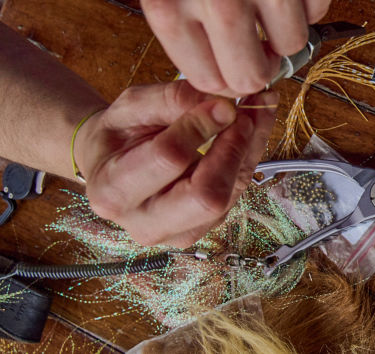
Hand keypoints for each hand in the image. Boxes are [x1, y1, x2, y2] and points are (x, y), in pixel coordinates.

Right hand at [74, 81, 276, 246]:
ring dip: (248, 150)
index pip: (169, 158)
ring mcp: (180, 232)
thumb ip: (172, 100)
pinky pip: (237, 192)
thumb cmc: (119, 134)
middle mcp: (145, 222)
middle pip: (206, 197)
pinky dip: (249, 156)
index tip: (222, 103)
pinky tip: (252, 128)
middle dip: (231, 150)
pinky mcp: (206, 226)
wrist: (113, 163)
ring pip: (229, 196)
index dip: (200, 127)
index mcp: (114, 191)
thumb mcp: (131, 106)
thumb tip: (223, 104)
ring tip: (257, 111)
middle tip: (245, 114)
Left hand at [142, 0, 331, 96]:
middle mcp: (218, 2)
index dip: (224, 79)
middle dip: (258, 66)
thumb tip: (213, 79)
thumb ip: (180, 25)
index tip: (230, 69)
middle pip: (251, 75)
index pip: (209, 81)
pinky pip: (315, 12)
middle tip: (257, 48)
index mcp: (170, 7)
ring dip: (285, 34)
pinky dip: (307, 7)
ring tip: (270, 11)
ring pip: (290, 45)